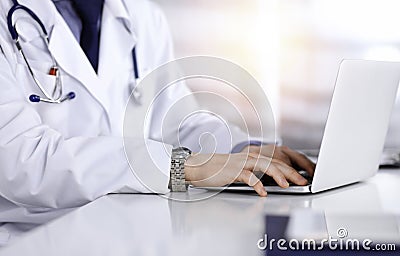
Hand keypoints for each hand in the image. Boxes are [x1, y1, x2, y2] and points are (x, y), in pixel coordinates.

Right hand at [185, 145, 314, 196]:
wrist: (204, 166)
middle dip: (291, 173)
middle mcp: (252, 157)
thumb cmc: (225, 170)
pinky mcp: (234, 171)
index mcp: (257, 157)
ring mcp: (244, 163)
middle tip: (303, 182)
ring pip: (265, 166)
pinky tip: (262, 192)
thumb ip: (260, 173)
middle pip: (276, 163)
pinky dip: (257, 184)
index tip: (306, 176)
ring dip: (277, 176)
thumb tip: (277, 181)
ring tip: (287, 185)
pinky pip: (248, 177)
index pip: (279, 161)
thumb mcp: (245, 170)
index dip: (294, 168)